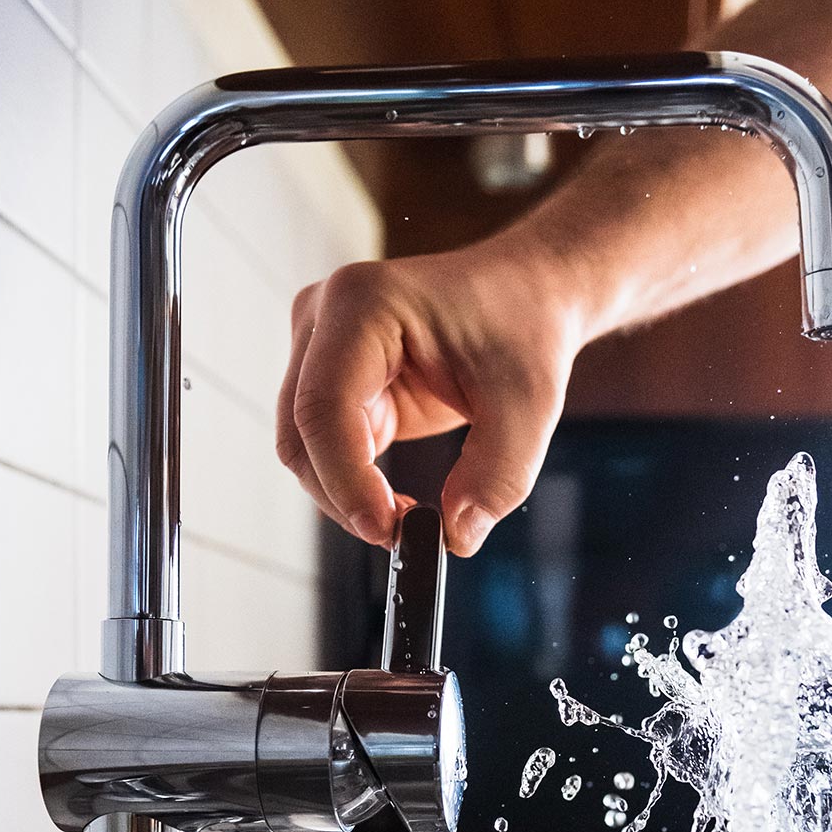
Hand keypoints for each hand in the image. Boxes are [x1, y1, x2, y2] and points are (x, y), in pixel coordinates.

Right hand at [277, 236, 589, 555]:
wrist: (526, 295)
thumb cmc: (524, 327)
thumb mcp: (530, 404)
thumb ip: (498, 475)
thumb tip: (456, 536)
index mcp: (364, 303)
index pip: (325, 406)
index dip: (345, 478)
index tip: (389, 529)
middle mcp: (325, 318)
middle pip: (301, 433)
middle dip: (344, 496)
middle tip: (403, 536)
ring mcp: (321, 348)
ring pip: (304, 448)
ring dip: (347, 495)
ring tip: (409, 518)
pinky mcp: (333, 379)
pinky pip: (326, 448)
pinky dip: (355, 484)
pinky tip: (399, 501)